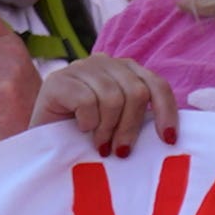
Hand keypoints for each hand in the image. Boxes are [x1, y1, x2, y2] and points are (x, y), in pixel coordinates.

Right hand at [37, 52, 176, 153]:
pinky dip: (88, 122)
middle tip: (121, 152)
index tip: (169, 140)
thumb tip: (171, 136)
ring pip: (113, 97)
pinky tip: (81, 129)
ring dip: (108, 129)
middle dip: (131, 127)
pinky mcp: (58, 80)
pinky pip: (87, 101)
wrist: (43, 146)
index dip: (167, 112)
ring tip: (100, 146)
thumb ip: (140, 119)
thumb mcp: (120, 127)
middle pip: (137, 92)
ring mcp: (80, 67)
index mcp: (126, 71)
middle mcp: (105, 62)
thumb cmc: (85, 139)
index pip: (157, 84)